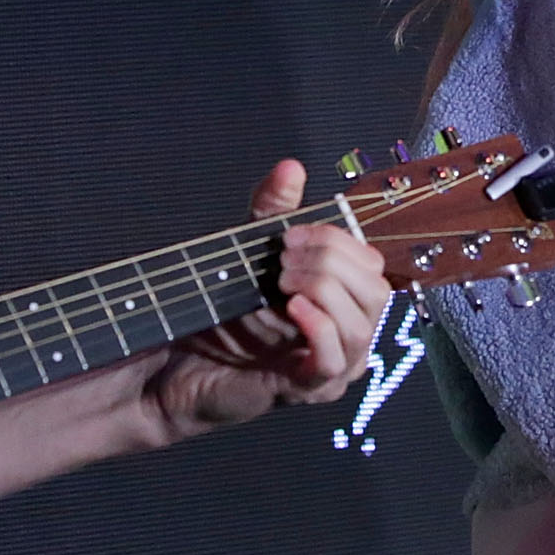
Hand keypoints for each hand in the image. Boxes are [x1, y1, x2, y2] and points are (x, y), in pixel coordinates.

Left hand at [135, 159, 388, 442]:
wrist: (179, 362)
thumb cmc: (220, 312)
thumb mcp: (250, 249)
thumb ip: (273, 209)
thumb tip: (291, 167)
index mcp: (345, 300)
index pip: (370, 263)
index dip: (335, 241)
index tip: (288, 237)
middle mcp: (349, 332)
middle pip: (375, 289)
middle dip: (330, 262)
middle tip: (281, 261)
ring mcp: (334, 364)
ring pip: (361, 323)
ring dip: (322, 289)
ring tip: (280, 282)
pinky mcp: (309, 388)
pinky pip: (336, 359)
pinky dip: (318, 326)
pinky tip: (292, 307)